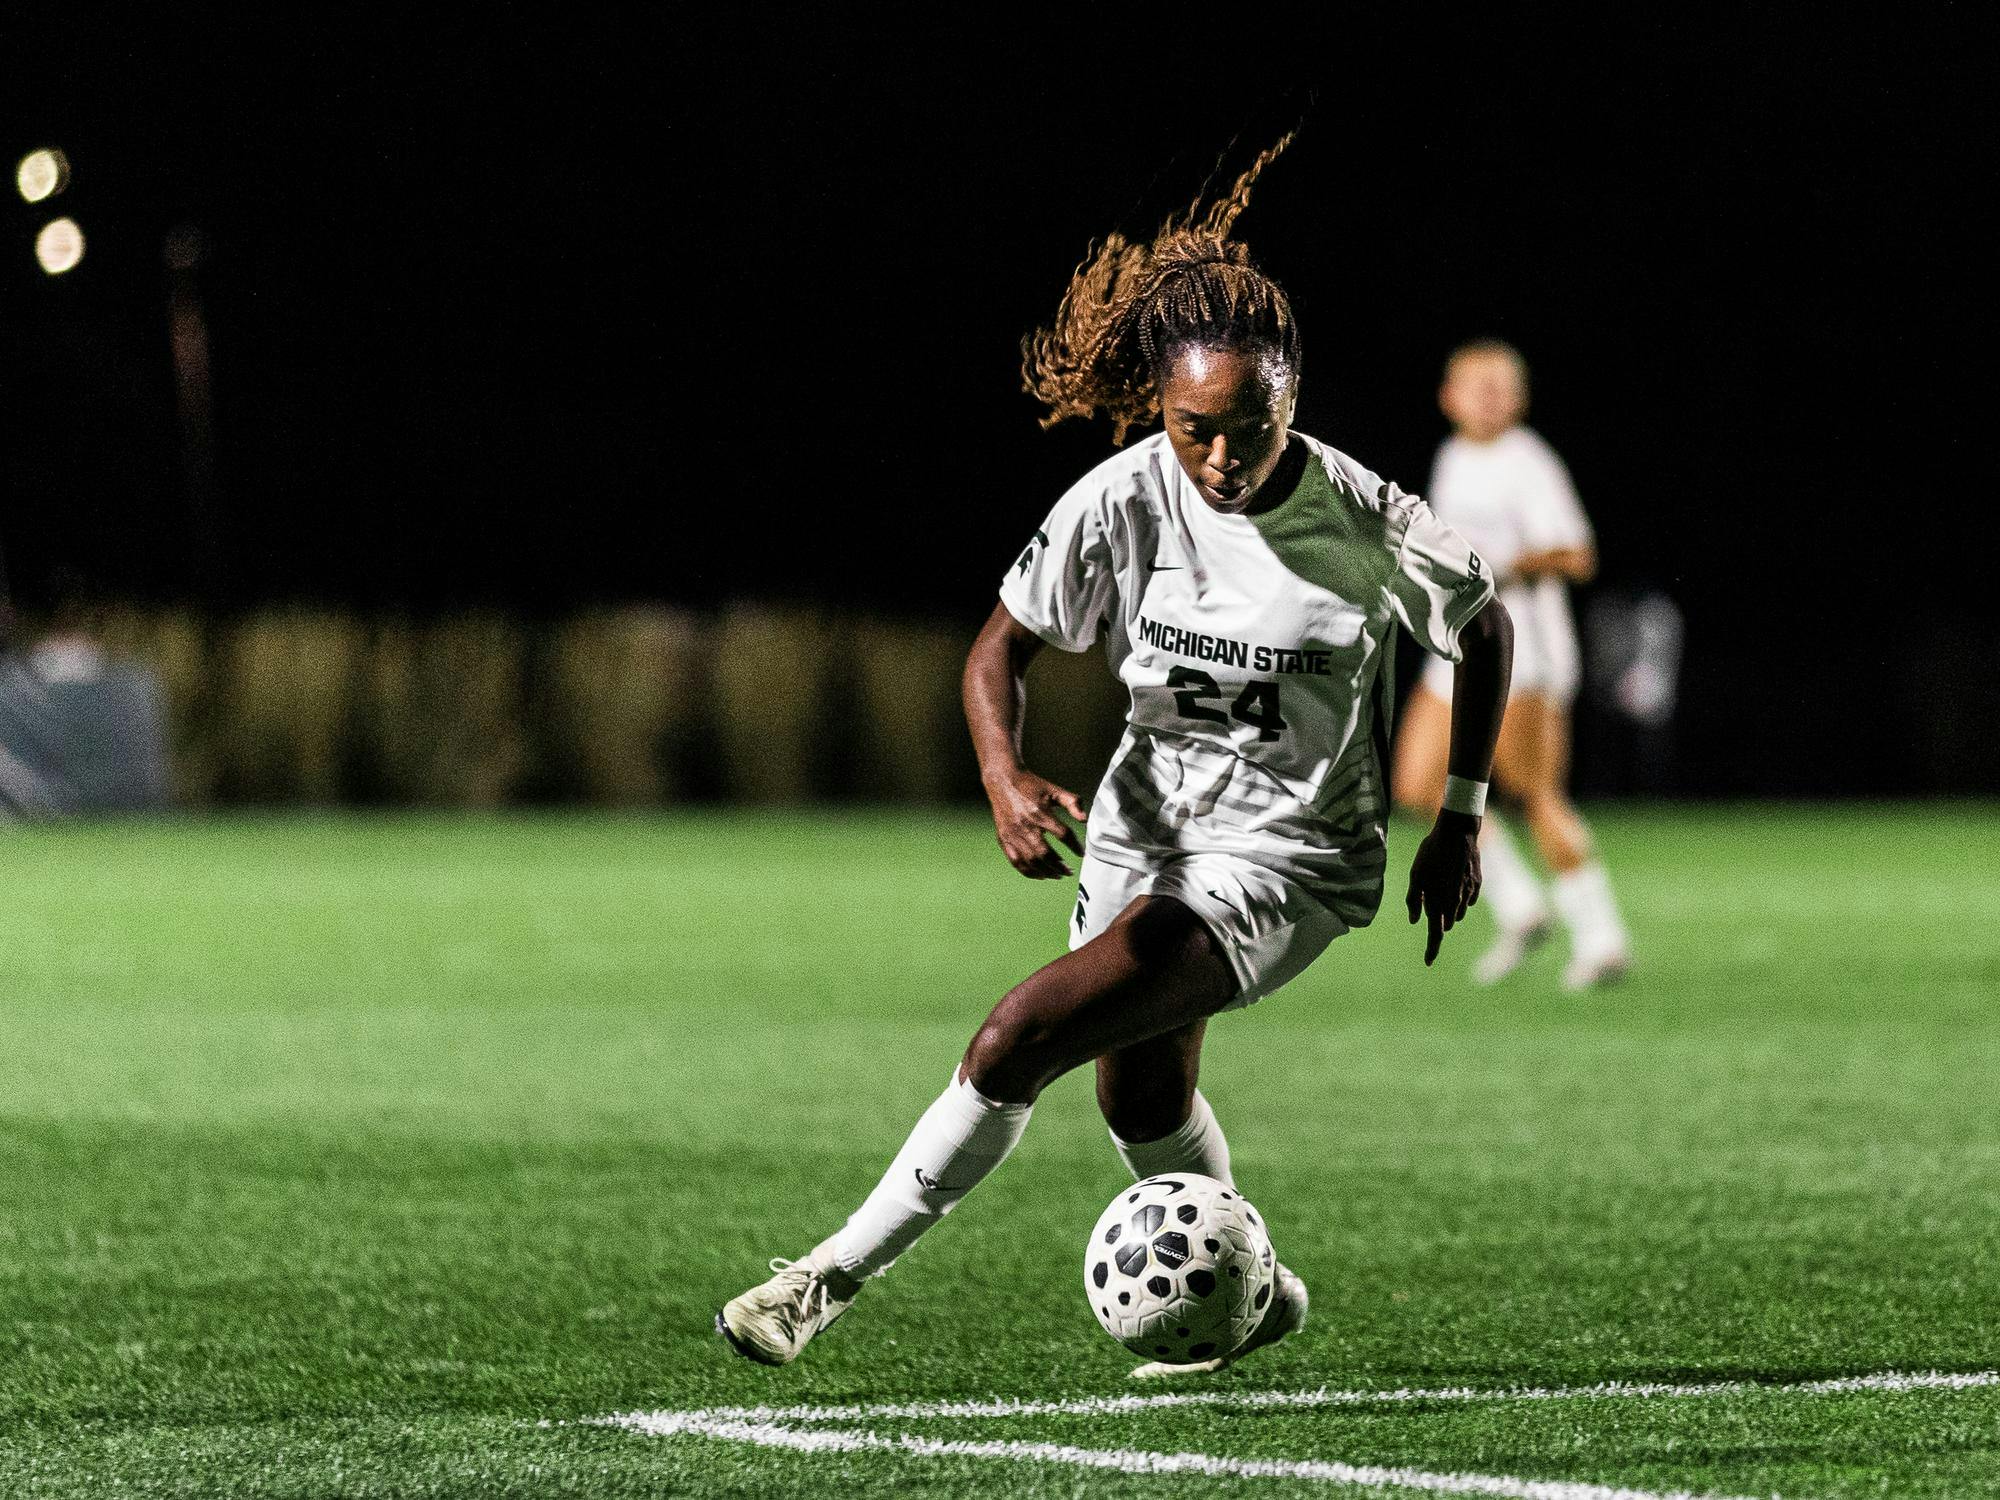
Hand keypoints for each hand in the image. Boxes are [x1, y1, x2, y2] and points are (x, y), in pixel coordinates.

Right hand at [983, 767, 1085, 878]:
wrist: (1003, 781)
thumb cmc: (1031, 785)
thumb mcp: (1054, 790)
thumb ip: (1072, 803)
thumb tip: (1084, 819)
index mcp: (1040, 813)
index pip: (1063, 835)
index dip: (1074, 846)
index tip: (1081, 853)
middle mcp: (1026, 826)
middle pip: (1045, 853)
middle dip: (1060, 866)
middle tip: (1069, 871)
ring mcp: (1013, 834)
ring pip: (1031, 860)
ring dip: (1046, 871)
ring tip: (1058, 875)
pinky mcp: (1004, 839)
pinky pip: (1016, 861)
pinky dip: (1028, 871)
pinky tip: (1039, 875)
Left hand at [1405, 809, 1481, 965]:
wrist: (1457, 833)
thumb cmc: (1431, 853)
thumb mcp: (1415, 875)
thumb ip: (1414, 900)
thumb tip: (1415, 921)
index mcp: (1439, 903)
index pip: (1435, 934)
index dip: (1431, 949)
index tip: (1428, 962)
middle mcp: (1456, 903)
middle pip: (1446, 923)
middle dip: (1437, 919)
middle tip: (1427, 895)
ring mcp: (1469, 894)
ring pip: (1458, 912)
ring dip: (1448, 907)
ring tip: (1439, 881)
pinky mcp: (1478, 884)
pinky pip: (1468, 899)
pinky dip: (1460, 895)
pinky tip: (1454, 879)